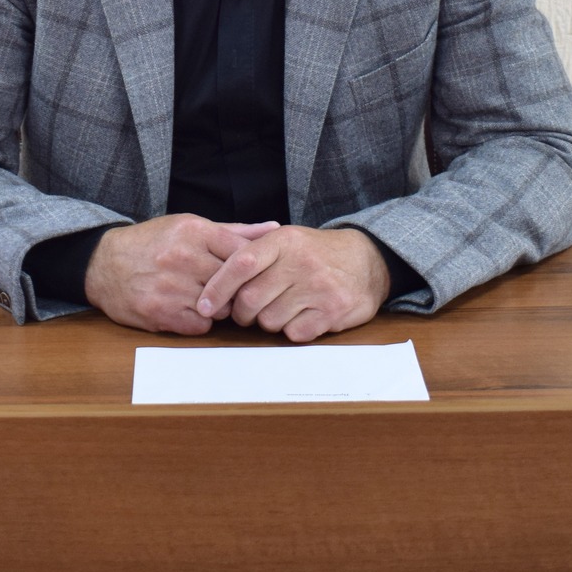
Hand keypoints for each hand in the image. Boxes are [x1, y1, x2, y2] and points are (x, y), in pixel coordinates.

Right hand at [85, 215, 280, 333]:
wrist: (104, 264)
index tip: (251, 274)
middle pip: (234, 283)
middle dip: (235, 290)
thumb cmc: (152, 243)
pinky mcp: (160, 313)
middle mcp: (183, 257)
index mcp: (194, 231)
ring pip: (220, 308)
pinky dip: (200, 321)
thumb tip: (274, 229)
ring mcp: (171, 287)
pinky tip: (189, 309)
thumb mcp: (190, 225)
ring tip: (205, 297)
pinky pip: (201, 326)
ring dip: (218, 307)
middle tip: (230, 290)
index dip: (251, 268)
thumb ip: (235, 231)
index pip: (242, 253)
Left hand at [194, 226, 389, 343]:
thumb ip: (252, 249)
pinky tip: (302, 316)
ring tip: (282, 308)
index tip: (204, 306)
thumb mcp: (286, 239)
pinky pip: (294, 333)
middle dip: (241, 313)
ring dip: (269, 321)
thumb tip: (209, 271)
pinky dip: (292, 330)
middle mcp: (300, 262)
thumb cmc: (315, 253)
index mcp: (283, 241)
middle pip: (250, 300)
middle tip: (246, 312)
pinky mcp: (332, 311)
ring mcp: (318, 287)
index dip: (217, 288)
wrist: (367, 260)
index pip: (241, 264)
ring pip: (270, 320)